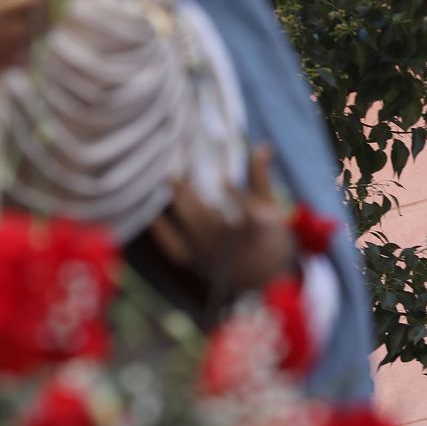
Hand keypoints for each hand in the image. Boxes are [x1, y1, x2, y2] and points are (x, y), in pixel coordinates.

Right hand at [0, 0, 76, 77]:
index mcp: (0, 11)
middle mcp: (11, 32)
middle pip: (49, 13)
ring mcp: (10, 50)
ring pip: (42, 31)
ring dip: (50, 15)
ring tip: (55, 2)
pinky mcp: (4, 62)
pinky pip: (29, 50)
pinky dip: (34, 36)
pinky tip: (33, 30)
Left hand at [151, 145, 296, 295]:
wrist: (264, 280)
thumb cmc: (269, 237)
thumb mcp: (272, 207)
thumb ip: (262, 178)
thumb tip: (263, 145)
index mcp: (258, 231)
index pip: (247, 214)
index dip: (236, 196)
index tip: (223, 177)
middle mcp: (233, 246)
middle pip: (208, 219)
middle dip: (190, 193)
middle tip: (176, 169)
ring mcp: (213, 255)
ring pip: (191, 227)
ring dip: (178, 203)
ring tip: (169, 179)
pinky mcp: (198, 263)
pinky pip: (175, 247)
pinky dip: (163, 231)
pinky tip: (154, 214)